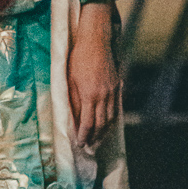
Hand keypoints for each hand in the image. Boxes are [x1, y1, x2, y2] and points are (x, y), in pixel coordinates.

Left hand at [67, 0, 120, 148]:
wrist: (96, 40)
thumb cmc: (78, 58)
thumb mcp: (70, 79)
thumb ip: (74, 100)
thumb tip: (75, 118)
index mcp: (90, 95)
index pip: (88, 123)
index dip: (85, 136)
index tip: (81, 144)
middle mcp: (103, 95)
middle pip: (102, 124)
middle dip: (96, 137)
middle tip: (91, 148)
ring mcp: (112, 90)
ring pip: (111, 117)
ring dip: (105, 131)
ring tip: (99, 139)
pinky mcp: (117, 84)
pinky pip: (116, 106)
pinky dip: (112, 118)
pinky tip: (108, 123)